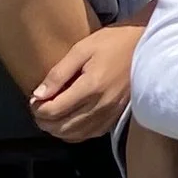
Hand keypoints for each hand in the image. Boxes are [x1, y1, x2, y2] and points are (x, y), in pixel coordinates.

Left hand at [29, 21, 143, 144]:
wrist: (144, 44)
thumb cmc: (113, 42)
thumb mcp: (81, 49)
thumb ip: (58, 73)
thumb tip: (38, 95)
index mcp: (91, 87)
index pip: (55, 111)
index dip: (38, 108)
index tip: (34, 99)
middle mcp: (101, 105)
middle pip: (63, 127)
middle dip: (44, 121)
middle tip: (38, 108)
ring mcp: (110, 113)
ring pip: (76, 135)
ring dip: (58, 130)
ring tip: (50, 117)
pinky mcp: (116, 116)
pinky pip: (91, 134)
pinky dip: (75, 133)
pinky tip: (69, 123)